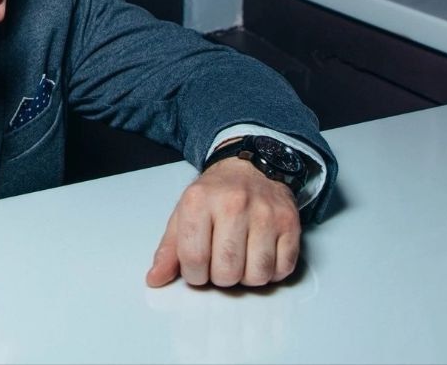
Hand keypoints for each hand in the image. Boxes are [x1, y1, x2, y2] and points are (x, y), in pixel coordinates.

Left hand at [146, 156, 300, 287]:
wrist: (250, 168)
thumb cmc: (215, 195)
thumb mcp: (184, 214)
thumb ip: (169, 249)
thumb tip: (155, 278)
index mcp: (200, 200)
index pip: (194, 258)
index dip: (194, 274)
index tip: (197, 269)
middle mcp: (234, 203)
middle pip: (226, 271)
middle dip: (220, 278)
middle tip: (219, 263)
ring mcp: (266, 213)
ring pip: (256, 275)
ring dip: (247, 278)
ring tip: (240, 259)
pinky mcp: (290, 223)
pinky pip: (282, 269)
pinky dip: (271, 272)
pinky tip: (260, 255)